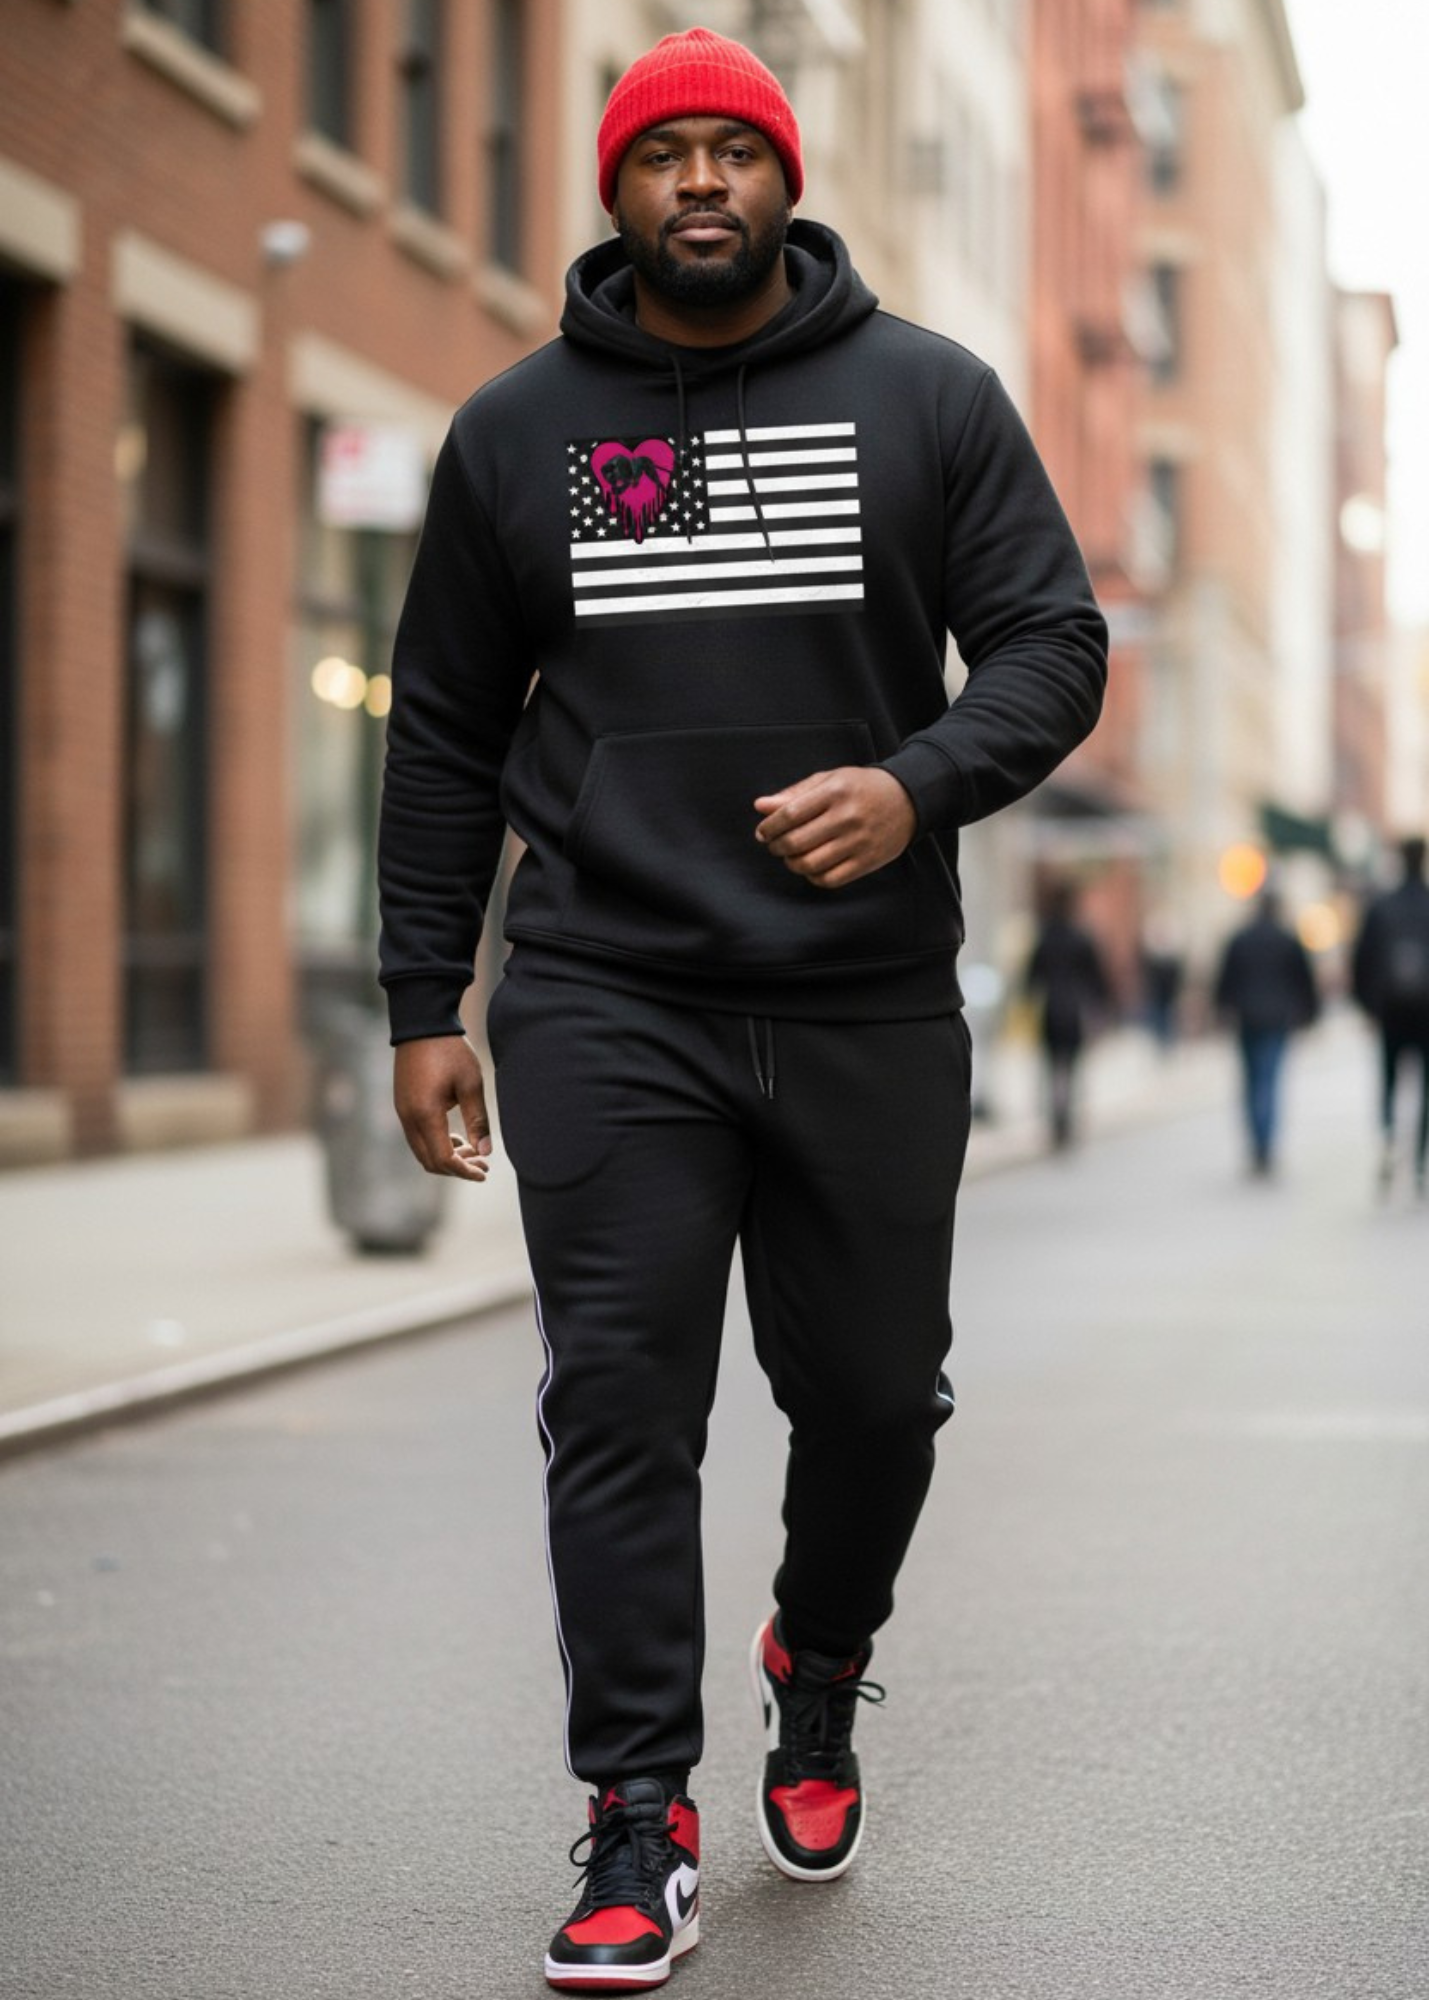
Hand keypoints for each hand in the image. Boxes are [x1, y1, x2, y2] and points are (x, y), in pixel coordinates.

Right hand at [393, 1035, 492, 1179]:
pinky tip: (456, 1137)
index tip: (485, 1172)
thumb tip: (486, 1152)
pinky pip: (417, 1138)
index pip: (443, 1159)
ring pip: (422, 1151)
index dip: (464, 1172)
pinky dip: (436, 1145)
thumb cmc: (449, 1051)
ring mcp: (402, 1112)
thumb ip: (478, 1120)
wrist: (422, 1025)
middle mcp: (408, 1118)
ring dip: (446, 1157)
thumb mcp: (471, 1084)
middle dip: (457, 1169)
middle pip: (430, 1161)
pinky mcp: (402, 1105)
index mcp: (426, 1115)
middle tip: (483, 1164)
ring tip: (473, 1151)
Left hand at [753, 766, 916, 888]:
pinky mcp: (867, 861)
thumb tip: (760, 806)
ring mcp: (858, 841)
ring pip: (810, 864)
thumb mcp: (829, 780)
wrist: (907, 799)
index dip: (769, 827)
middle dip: (777, 847)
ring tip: (791, 856)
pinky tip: (811, 867)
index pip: (790, 814)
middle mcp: (847, 816)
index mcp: (834, 791)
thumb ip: (794, 793)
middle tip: (774, 845)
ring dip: (792, 864)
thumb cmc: (861, 788)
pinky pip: (830, 879)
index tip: (763, 832)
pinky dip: (813, 877)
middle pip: (796, 842)